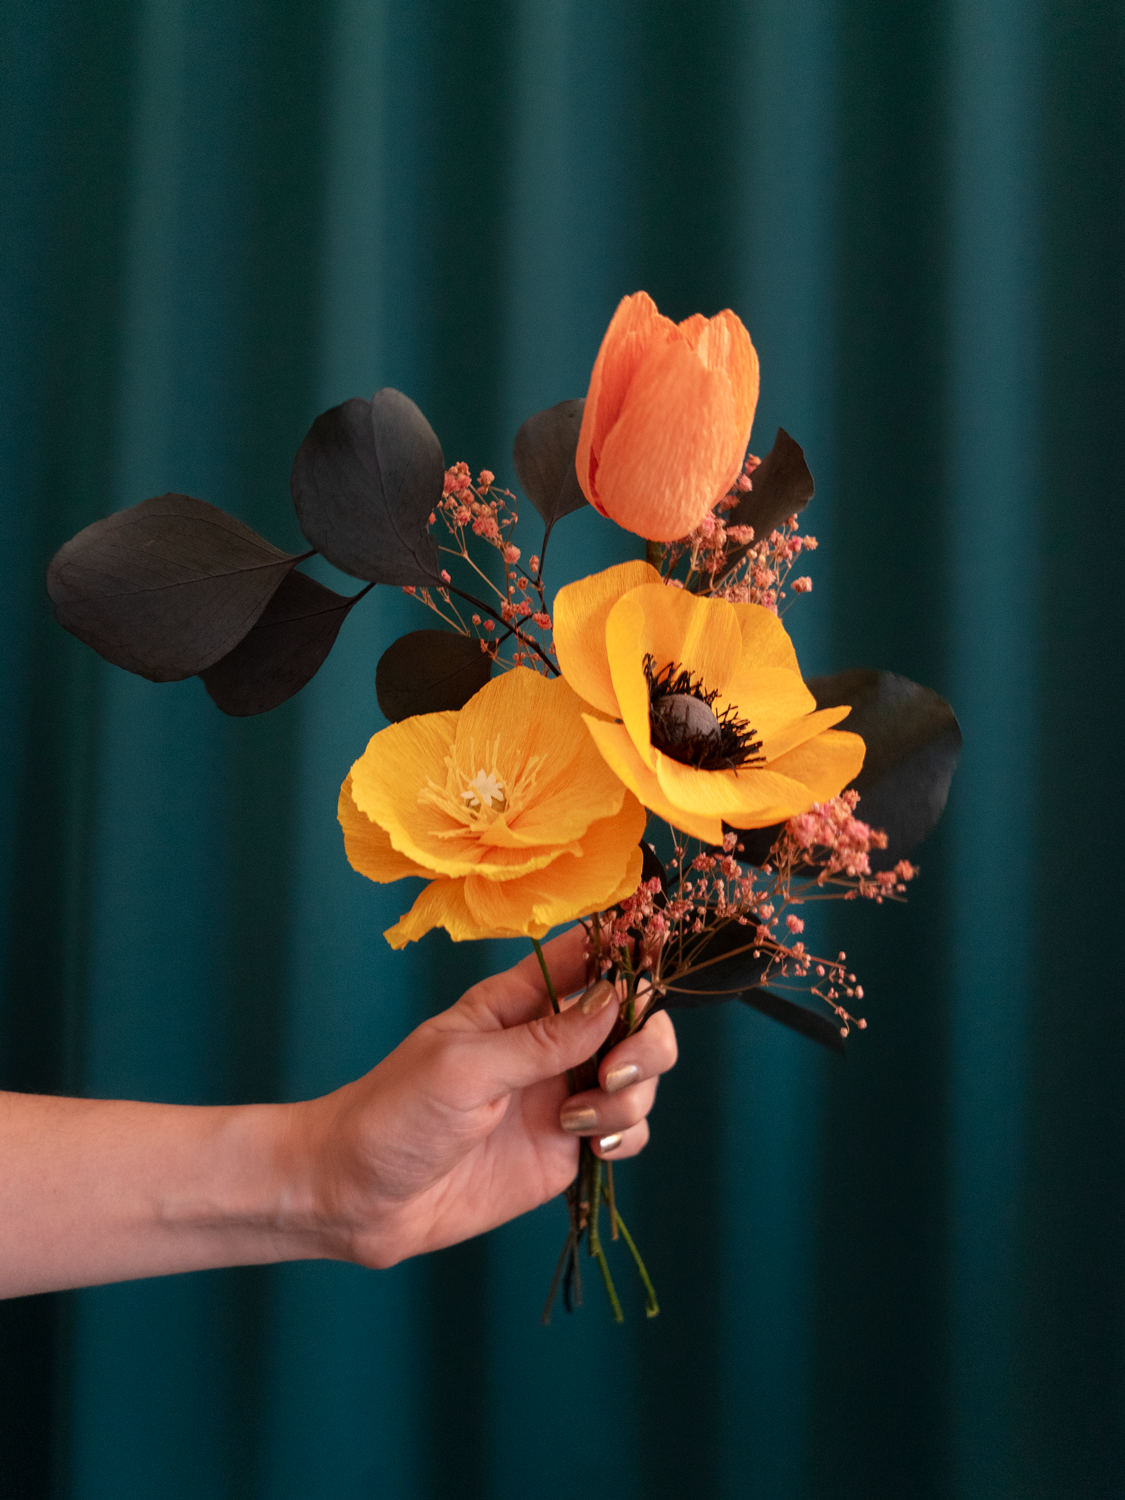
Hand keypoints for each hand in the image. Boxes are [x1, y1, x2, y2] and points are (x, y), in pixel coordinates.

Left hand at [300, 926, 677, 1267]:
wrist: (359, 1198)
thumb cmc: (394, 1113)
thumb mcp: (464, 1068)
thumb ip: (543, 1039)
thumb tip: (613, 998)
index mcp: (518, 1003)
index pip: (587, 957)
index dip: (629, 950)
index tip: (657, 958)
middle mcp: (550, 1043)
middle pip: (634, 1018)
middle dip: (646, 1040)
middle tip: (615, 1072)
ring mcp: (561, 1095)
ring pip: (639, 1077)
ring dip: (630, 1096)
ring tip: (577, 1122)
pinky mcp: (567, 1148)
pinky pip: (627, 1131)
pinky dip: (627, 1135)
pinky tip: (591, 1148)